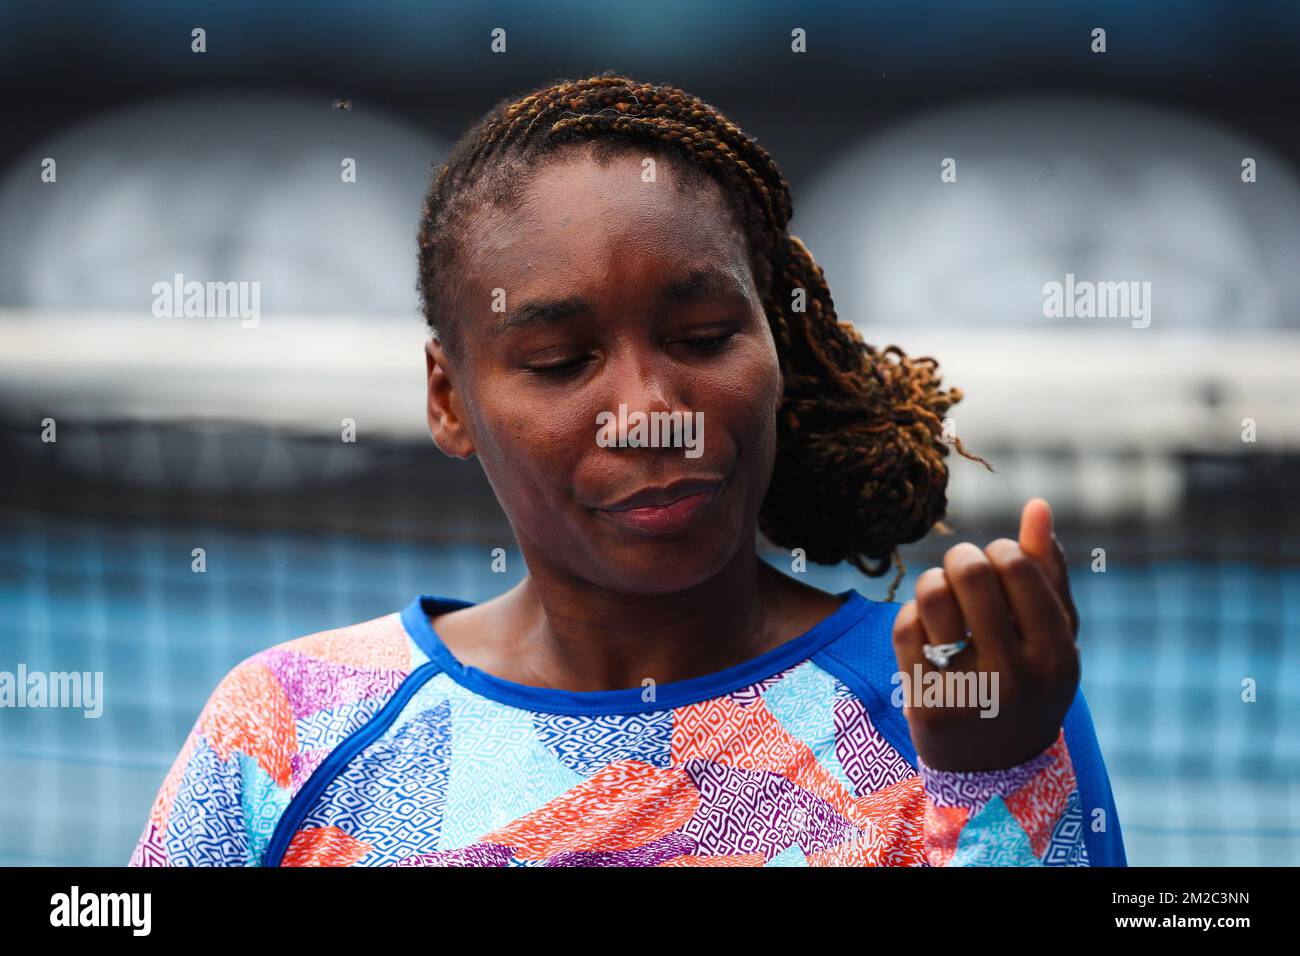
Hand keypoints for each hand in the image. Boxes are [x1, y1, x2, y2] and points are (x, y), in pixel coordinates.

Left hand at [891, 497, 1080, 771]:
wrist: (994, 770)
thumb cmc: (1030, 682)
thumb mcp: (1053, 637)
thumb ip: (1049, 573)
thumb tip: (1037, 505)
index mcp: (1057, 657)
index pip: (1016, 566)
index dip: (999, 551)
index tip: (998, 565)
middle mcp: (1016, 678)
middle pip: (970, 572)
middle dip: (961, 557)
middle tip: (962, 568)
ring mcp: (968, 695)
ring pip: (931, 593)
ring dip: (932, 581)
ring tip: (941, 594)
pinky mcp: (926, 704)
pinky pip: (904, 626)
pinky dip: (913, 618)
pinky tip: (927, 633)